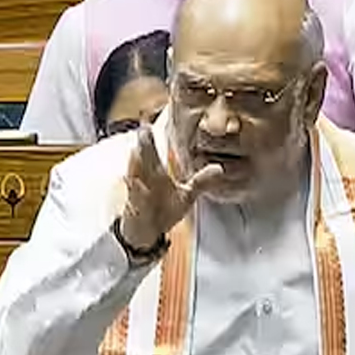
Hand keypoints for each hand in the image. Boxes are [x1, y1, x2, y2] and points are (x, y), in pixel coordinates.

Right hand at [119, 125, 223, 249]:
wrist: (147, 233)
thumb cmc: (163, 210)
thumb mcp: (186, 195)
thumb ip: (201, 181)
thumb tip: (219, 168)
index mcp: (154, 173)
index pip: (151, 152)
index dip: (150, 137)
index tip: (149, 121)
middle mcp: (144, 179)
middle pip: (143, 159)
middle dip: (143, 145)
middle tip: (144, 130)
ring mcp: (137, 193)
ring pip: (135, 177)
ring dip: (135, 166)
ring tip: (136, 153)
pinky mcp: (134, 208)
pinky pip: (134, 199)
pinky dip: (135, 192)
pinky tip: (137, 185)